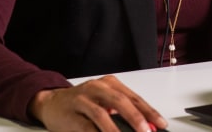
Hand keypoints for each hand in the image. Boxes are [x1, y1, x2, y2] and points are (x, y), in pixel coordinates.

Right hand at [28, 75, 166, 131]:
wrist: (51, 102)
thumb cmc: (82, 103)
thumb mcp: (105, 102)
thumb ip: (123, 113)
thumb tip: (145, 127)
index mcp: (110, 84)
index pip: (134, 97)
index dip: (149, 111)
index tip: (160, 123)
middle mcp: (97, 88)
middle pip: (120, 102)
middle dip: (136, 118)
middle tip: (147, 131)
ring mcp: (82, 99)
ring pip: (102, 115)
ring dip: (116, 131)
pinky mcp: (70, 114)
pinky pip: (86, 128)